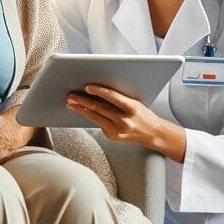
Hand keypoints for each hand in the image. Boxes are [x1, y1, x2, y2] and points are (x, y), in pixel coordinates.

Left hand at [67, 85, 184, 160]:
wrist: (152, 134)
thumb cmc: (143, 114)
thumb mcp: (135, 102)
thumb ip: (119, 98)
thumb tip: (98, 90)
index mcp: (132, 108)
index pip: (112, 97)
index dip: (98, 91)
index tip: (87, 87)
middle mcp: (124, 120)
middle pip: (99, 108)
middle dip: (82, 100)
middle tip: (71, 95)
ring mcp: (117, 130)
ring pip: (95, 117)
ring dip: (81, 109)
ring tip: (71, 103)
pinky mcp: (112, 136)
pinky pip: (99, 124)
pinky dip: (90, 116)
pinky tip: (82, 111)